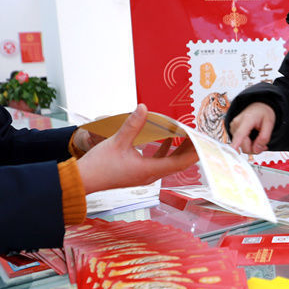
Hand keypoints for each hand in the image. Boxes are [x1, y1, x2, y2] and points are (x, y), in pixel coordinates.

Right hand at [76, 105, 197, 193]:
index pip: (179, 162)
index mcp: (149, 170)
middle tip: (201, 135)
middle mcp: (150, 175)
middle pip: (178, 163)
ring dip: (179, 150)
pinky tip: (167, 139)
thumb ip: (132, 124)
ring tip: (189, 135)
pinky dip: (166, 151)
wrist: (84, 180)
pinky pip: (158, 161)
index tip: (204, 141)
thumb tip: (143, 108)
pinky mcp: (138, 172)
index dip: (194, 151)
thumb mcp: (117, 141)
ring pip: (169, 162)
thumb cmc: (99, 165)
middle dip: (190, 150)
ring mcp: (145, 175)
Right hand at [228, 102, 275, 154]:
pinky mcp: (233, 132)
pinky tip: (253, 138)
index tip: (232, 152)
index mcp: (246, 120)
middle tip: (263, 144)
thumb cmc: (263, 112)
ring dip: (252, 146)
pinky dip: (248, 144)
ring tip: (259, 139)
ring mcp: (233, 128)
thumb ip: (264, 138)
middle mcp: (236, 124)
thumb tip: (256, 150)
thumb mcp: (270, 123)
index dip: (236, 145)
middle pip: (243, 146)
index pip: (240, 134)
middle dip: (254, 148)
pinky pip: (240, 144)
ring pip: (242, 146)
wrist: (258, 107)